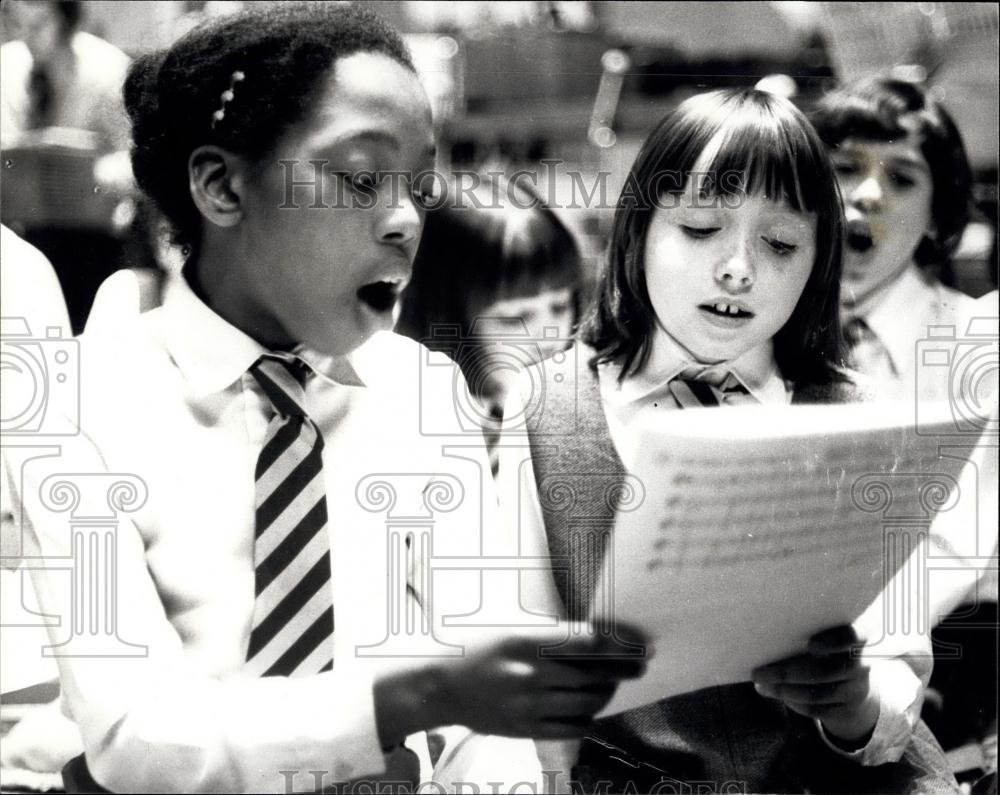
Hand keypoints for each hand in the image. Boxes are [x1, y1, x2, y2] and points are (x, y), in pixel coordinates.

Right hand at [374, 622, 646, 745]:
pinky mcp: (525, 728)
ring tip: (613, 684)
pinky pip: (571, 728)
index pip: (585, 643)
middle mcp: (530, 673)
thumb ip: (548, 630)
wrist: (440, 685)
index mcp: (525, 641)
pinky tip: (592, 708)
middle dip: (622, 670)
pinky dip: (589, 719)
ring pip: (586, 703)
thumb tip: (595, 633)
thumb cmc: (478, 646)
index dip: (618, 646)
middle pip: (593, 675)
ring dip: (607, 693)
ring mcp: (528, 704)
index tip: (639, 645)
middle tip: (640, 666)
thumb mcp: (509, 624)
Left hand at [752, 625, 878, 746]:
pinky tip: (777, 694)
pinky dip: (794, 703)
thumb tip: (759, 646)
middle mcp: (860, 664)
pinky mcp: (848, 710)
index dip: (835, 641)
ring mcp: (857, 689)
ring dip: (785, 691)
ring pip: (818, 694)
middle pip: (824, 671)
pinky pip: (818, 709)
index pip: (852, 636)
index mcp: (854, 638)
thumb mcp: (820, 639)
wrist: (852, 685)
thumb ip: (799, 637)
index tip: (811, 645)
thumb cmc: (824, 652)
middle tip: (759, 673)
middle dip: (787, 673)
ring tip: (763, 685)